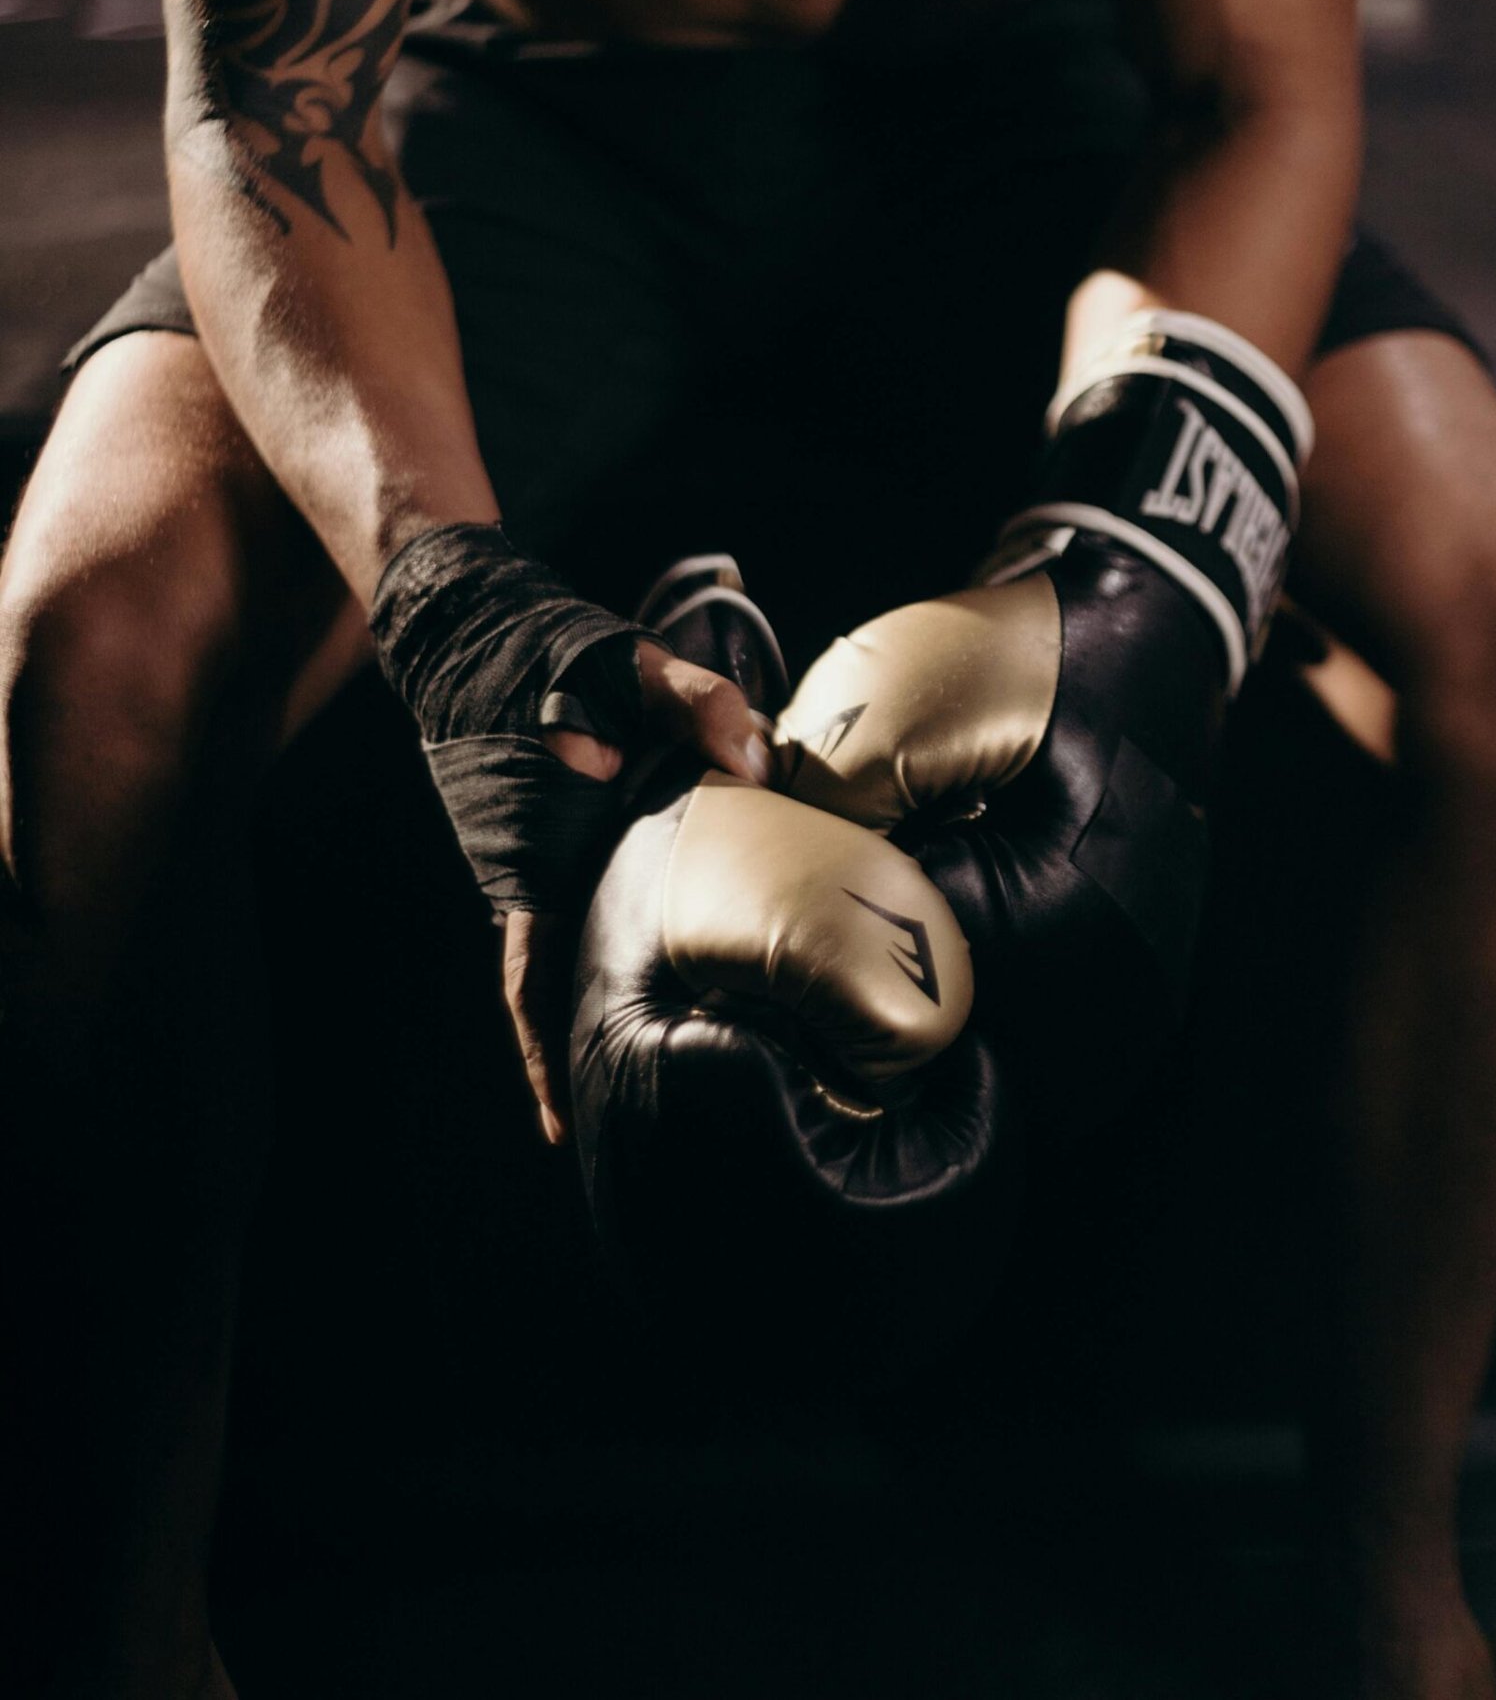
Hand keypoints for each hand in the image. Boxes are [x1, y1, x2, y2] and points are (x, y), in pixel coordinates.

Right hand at [502, 644, 770, 1142]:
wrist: (478, 622)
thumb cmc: (546, 650)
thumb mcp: (623, 663)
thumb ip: (694, 702)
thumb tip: (760, 759)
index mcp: (538, 857)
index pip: (532, 978)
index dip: (543, 1052)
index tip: (557, 1122)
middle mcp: (536, 872)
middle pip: (560, 985)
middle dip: (587, 1057)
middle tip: (634, 1130)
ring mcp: (550, 857)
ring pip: (582, 950)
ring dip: (609, 1005)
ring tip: (667, 1068)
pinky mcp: (568, 835)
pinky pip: (593, 903)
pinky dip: (623, 936)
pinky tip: (676, 947)